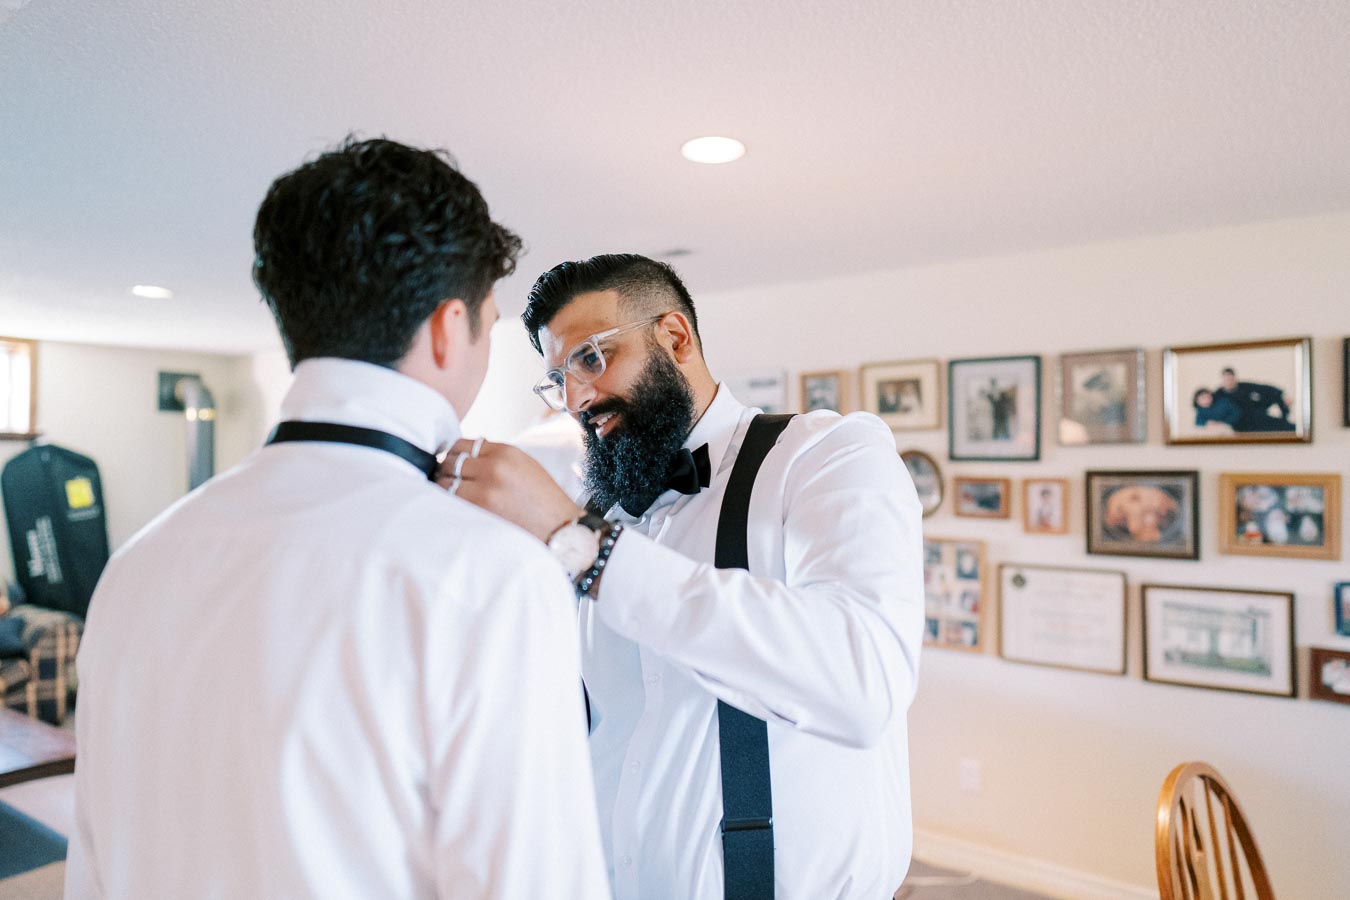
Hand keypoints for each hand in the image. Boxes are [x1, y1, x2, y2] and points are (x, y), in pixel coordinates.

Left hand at [437, 438, 583, 542]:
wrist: (560, 529)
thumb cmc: (543, 500)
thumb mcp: (524, 466)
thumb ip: (495, 457)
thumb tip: (465, 455)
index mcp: (505, 452)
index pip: (462, 444)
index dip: (456, 455)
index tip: (456, 465)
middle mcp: (493, 467)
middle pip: (450, 461)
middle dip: (448, 471)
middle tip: (452, 483)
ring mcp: (484, 490)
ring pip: (444, 482)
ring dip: (445, 489)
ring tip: (454, 498)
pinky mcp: (479, 512)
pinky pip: (450, 502)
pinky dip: (449, 505)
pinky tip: (457, 510)